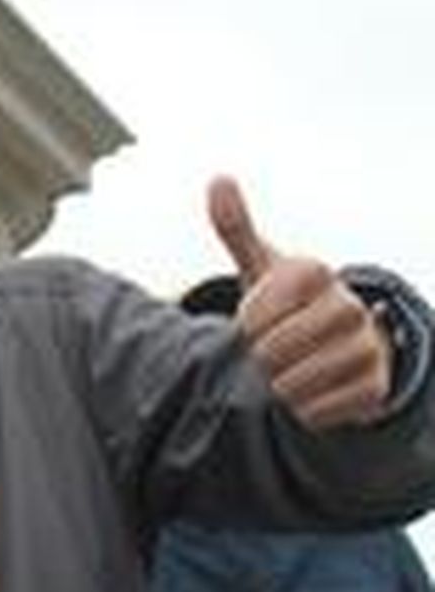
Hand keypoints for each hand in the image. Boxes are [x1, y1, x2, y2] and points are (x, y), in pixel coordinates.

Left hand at [207, 174, 391, 429]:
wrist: (339, 342)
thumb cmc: (288, 301)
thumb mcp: (261, 266)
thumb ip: (235, 227)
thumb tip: (218, 178)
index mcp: (314, 271)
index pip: (255, 315)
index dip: (249, 325)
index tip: (258, 320)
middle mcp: (349, 306)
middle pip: (274, 351)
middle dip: (262, 357)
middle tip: (272, 350)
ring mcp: (366, 347)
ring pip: (293, 385)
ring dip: (279, 385)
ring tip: (288, 370)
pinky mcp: (374, 387)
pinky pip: (316, 412)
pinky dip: (302, 409)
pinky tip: (310, 390)